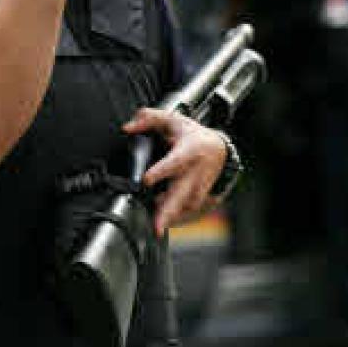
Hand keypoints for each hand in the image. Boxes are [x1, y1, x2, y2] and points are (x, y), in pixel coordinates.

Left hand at [124, 108, 227, 236]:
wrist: (219, 150)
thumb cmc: (193, 136)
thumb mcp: (172, 120)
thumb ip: (149, 119)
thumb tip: (127, 128)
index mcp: (188, 151)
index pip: (174, 162)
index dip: (161, 171)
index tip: (147, 179)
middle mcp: (194, 172)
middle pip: (181, 194)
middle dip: (168, 211)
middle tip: (157, 227)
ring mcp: (197, 188)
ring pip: (183, 207)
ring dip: (169, 217)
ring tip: (155, 227)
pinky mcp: (197, 199)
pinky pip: (185, 213)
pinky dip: (174, 219)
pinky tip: (161, 222)